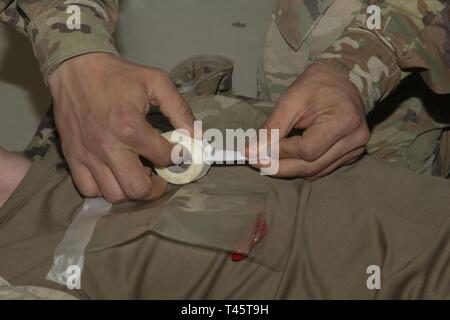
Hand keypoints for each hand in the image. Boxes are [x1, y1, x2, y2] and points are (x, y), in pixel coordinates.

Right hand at [48, 53, 193, 202]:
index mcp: (130, 127)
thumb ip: (180, 109)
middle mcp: (108, 146)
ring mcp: (88, 155)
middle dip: (156, 187)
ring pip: (115, 195)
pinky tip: (114, 175)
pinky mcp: (73, 157)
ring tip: (137, 174)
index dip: (178, 157)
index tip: (179, 153)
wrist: (76, 67)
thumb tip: (197, 135)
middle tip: (160, 177)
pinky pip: (89, 190)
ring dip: (131, 189)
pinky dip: (104, 189)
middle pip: (138, 189)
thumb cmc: (117, 75)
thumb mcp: (156, 82)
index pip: (164, 157)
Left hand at [251, 64, 369, 178]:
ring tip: (267, 160)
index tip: (254, 153)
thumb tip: (251, 151)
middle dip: (279, 167)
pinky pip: (321, 169)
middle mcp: (354, 140)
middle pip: (310, 166)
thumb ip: (272, 128)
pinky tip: (286, 159)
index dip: (278, 153)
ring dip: (288, 169)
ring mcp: (355, 149)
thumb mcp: (290, 101)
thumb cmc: (317, 85)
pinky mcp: (351, 155)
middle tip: (255, 162)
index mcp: (343, 121)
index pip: (306, 150)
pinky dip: (301, 167)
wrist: (346, 79)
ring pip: (314, 172)